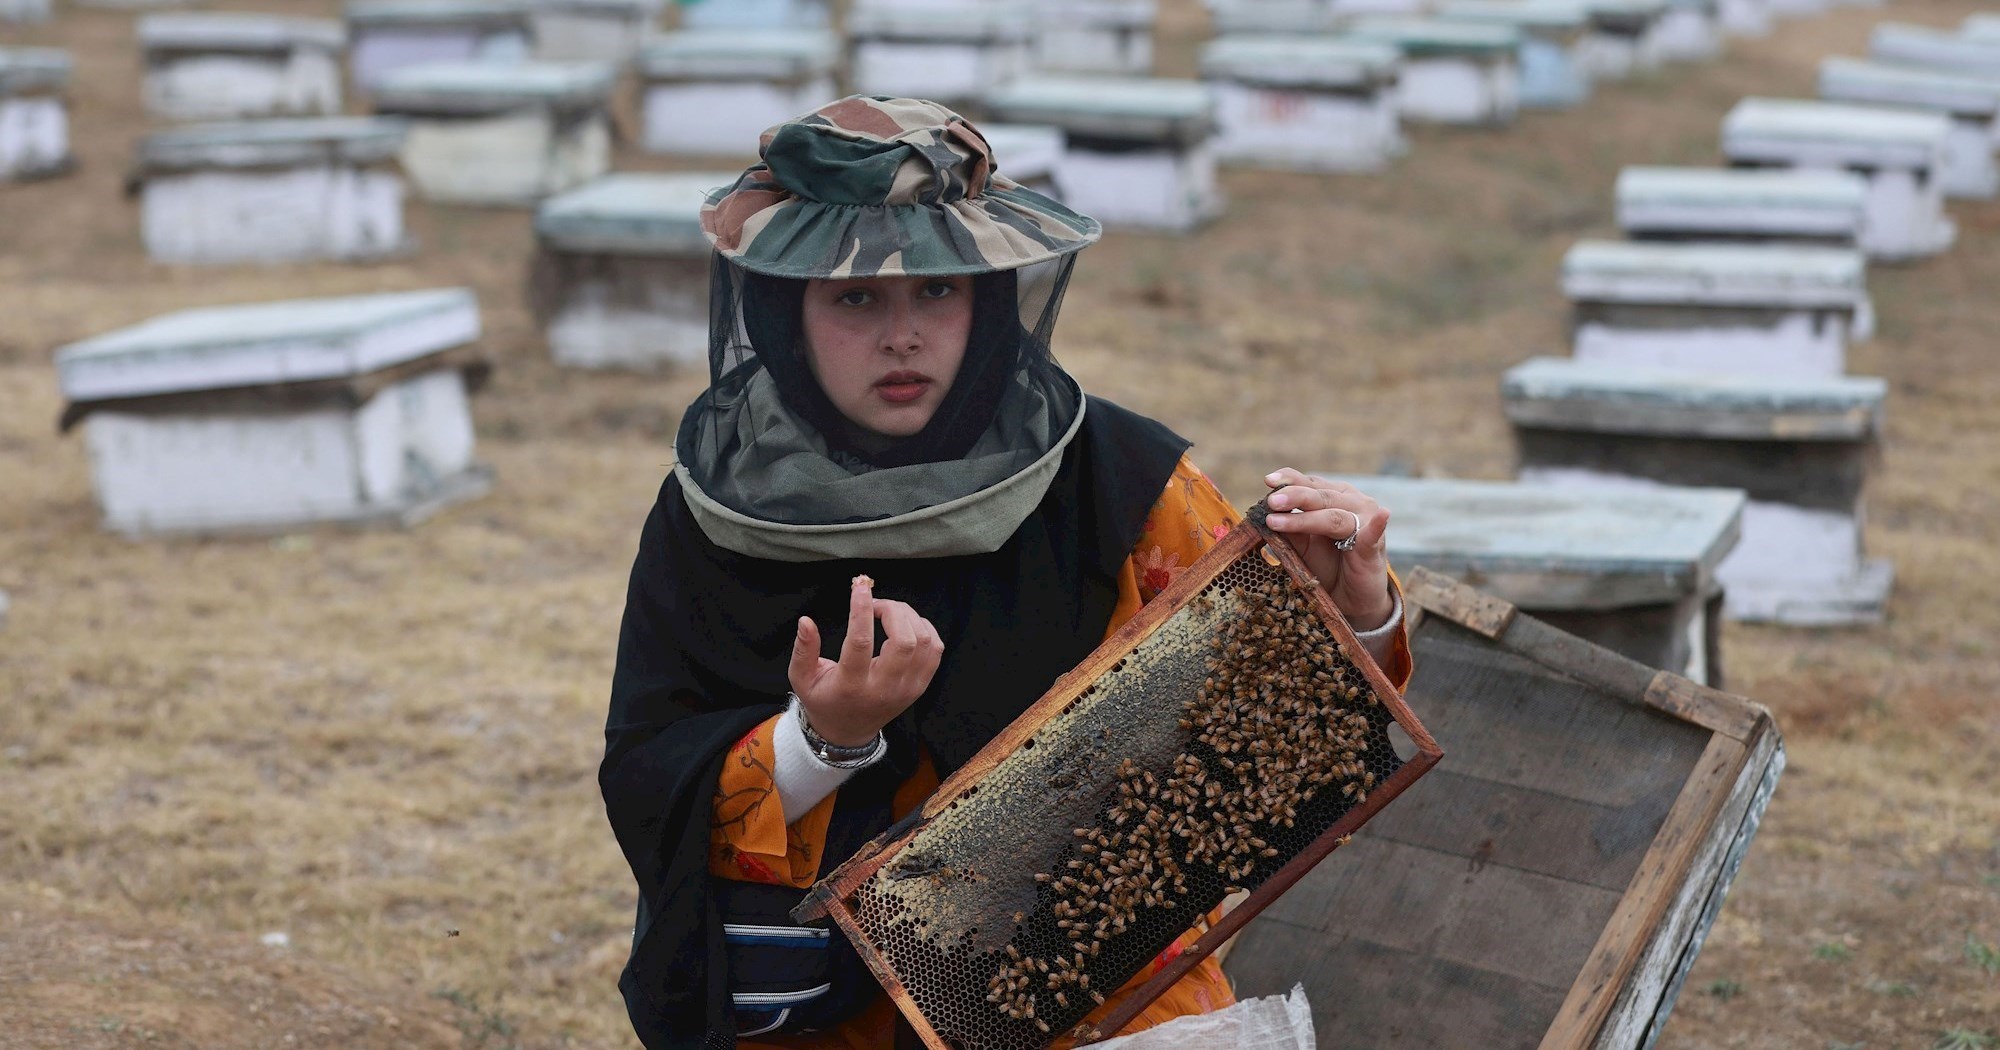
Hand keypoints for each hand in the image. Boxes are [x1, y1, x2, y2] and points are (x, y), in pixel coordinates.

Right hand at [788, 575, 944, 746]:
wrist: (848, 732)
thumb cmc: (823, 700)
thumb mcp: (802, 679)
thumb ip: (803, 650)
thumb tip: (805, 620)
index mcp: (852, 686)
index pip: (860, 643)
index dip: (861, 611)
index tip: (859, 587)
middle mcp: (884, 688)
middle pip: (904, 641)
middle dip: (892, 611)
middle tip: (875, 603)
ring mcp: (906, 689)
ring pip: (924, 643)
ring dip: (908, 616)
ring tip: (888, 611)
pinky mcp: (919, 687)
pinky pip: (935, 650)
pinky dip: (925, 628)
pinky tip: (906, 623)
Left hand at [1261, 469, 1393, 631]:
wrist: (1349, 596)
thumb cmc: (1325, 564)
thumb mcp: (1301, 545)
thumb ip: (1288, 528)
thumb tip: (1264, 513)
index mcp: (1331, 496)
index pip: (1309, 483)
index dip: (1289, 480)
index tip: (1268, 480)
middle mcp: (1350, 502)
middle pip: (1320, 496)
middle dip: (1293, 497)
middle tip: (1271, 502)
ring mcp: (1365, 522)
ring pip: (1334, 516)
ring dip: (1308, 518)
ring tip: (1279, 518)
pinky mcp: (1374, 546)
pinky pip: (1374, 534)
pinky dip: (1377, 525)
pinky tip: (1382, 514)